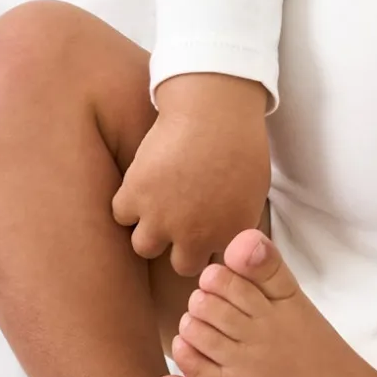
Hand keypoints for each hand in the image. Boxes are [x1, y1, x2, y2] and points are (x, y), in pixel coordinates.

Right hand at [110, 107, 268, 276]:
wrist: (214, 110)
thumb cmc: (241, 142)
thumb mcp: (255, 189)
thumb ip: (239, 219)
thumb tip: (229, 233)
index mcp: (230, 234)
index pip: (220, 265)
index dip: (213, 249)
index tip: (210, 234)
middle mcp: (195, 236)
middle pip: (183, 266)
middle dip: (182, 247)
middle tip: (182, 222)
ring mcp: (162, 220)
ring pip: (145, 247)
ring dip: (151, 230)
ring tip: (158, 207)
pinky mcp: (135, 197)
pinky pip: (122, 214)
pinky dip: (129, 202)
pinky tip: (142, 185)